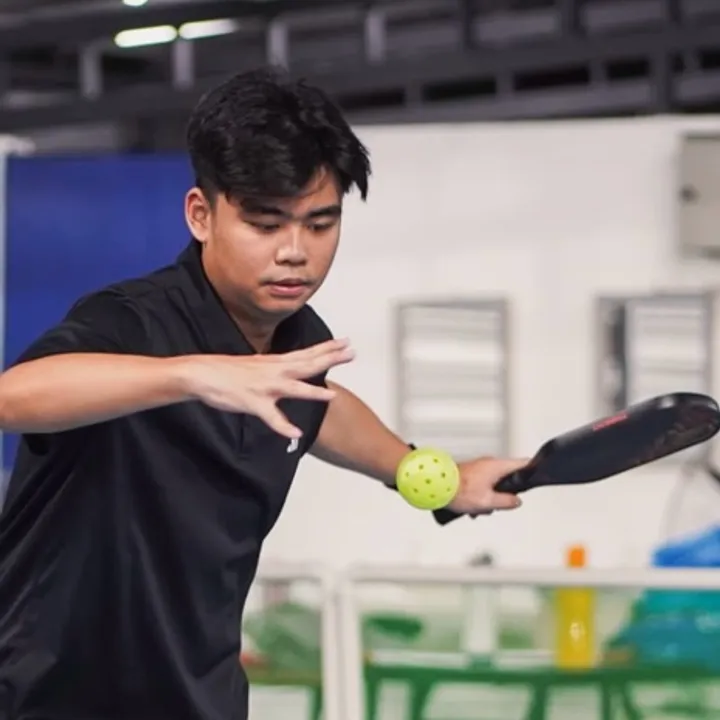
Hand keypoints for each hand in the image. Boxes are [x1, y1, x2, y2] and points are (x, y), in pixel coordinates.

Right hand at [183, 338, 354, 437]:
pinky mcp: (253, 403)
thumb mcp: (257, 364)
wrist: (203, 374)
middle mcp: (274, 371)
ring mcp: (264, 387)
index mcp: (275, 362)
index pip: (307, 353)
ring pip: (293, 389)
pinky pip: (271, 417)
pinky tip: (295, 433)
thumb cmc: (227, 370)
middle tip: (351, 353)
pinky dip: (283, 426)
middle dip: (330, 359)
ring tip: (332, 395)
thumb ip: (274, 366)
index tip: (345, 342)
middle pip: (307, 364)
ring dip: (313, 392)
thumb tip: (286, 364)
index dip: (327, 348)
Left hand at [446, 457, 529, 515]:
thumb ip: (506, 501)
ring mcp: (480, 467)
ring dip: (489, 498)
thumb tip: (516, 501)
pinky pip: (483, 485)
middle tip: (496, 504)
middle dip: (504, 494)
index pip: (523, 463)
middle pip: (508, 478)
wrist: (437, 485)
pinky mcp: (471, 472)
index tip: (537, 476)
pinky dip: (480, 496)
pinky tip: (472, 507)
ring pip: (494, 484)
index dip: (532, 470)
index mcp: (497, 466)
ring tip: (478, 508)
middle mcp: (489, 463)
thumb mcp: (487, 501)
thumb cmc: (459, 490)